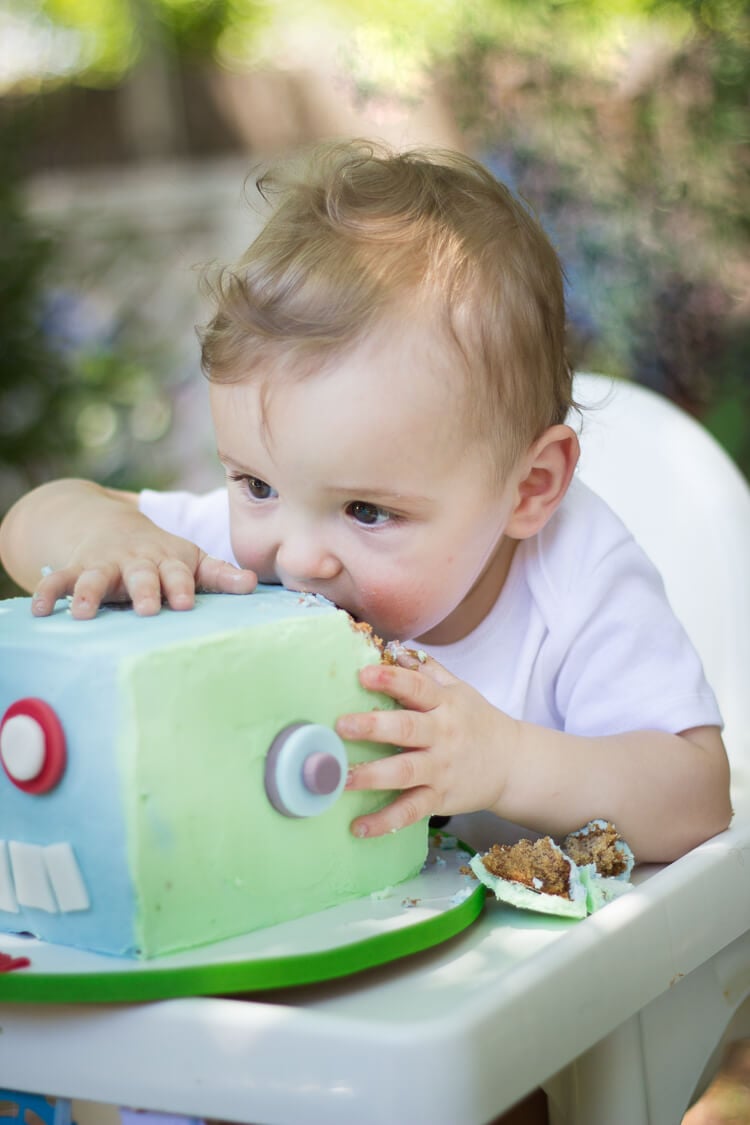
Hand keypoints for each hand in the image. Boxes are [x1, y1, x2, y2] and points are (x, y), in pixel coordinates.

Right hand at [30, 512, 256, 618]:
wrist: (115, 525)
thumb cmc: (164, 554)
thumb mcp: (192, 560)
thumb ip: (220, 575)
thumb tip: (253, 584)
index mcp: (169, 561)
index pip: (179, 573)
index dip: (181, 586)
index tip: (185, 602)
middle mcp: (137, 562)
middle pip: (141, 575)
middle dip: (144, 590)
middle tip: (146, 609)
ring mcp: (106, 564)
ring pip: (96, 577)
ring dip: (89, 593)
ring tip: (82, 613)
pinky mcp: (78, 568)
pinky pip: (59, 579)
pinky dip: (47, 591)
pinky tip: (40, 610)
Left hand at [336, 653, 517, 837]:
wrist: (513, 763)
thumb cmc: (477, 722)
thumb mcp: (458, 691)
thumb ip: (427, 671)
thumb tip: (393, 648)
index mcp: (444, 704)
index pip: (416, 687)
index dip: (390, 679)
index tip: (362, 674)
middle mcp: (442, 735)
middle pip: (406, 729)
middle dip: (373, 727)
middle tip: (341, 726)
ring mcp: (441, 769)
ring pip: (405, 772)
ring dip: (372, 776)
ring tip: (341, 779)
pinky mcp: (440, 798)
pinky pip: (411, 811)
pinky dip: (386, 822)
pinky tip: (359, 827)